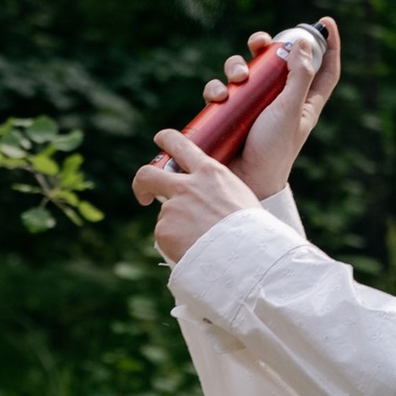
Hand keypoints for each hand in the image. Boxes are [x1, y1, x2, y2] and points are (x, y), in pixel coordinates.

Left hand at [132, 130, 257, 265]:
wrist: (246, 255)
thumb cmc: (253, 230)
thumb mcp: (240, 196)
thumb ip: (218, 192)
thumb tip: (210, 204)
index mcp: (209, 173)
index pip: (180, 144)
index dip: (166, 139)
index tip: (160, 140)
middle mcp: (186, 187)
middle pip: (148, 174)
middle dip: (142, 183)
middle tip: (145, 195)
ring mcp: (172, 208)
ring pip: (165, 215)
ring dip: (177, 227)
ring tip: (201, 242)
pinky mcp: (163, 230)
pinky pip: (165, 236)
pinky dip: (175, 244)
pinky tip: (194, 251)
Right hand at [200, 14, 340, 200]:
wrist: (247, 182)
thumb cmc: (275, 150)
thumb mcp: (291, 110)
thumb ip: (299, 77)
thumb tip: (304, 43)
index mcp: (304, 100)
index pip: (324, 68)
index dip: (328, 44)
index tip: (325, 21)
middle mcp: (279, 99)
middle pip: (276, 61)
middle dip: (266, 46)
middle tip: (260, 42)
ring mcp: (252, 106)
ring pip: (244, 71)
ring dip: (236, 66)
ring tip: (236, 78)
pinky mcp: (228, 114)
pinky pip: (220, 90)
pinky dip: (217, 88)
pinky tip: (219, 96)